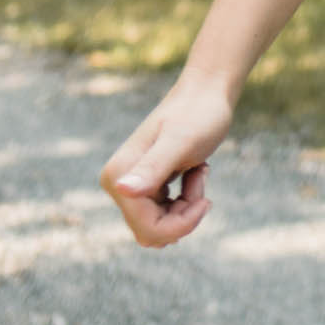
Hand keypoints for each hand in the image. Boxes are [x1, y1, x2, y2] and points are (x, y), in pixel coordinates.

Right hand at [100, 74, 235, 246]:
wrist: (207, 93)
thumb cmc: (198, 114)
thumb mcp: (181, 142)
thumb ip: (153, 167)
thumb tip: (123, 189)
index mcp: (118, 177)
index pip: (148, 229)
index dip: (181, 224)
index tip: (206, 200)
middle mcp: (118, 183)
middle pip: (152, 232)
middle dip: (184, 215)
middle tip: (199, 178)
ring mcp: (131, 185)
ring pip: (161, 225)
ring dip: (186, 205)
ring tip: (197, 171)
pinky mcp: (147, 184)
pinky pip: (166, 213)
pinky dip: (187, 199)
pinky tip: (195, 171)